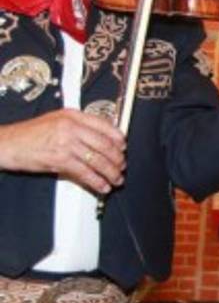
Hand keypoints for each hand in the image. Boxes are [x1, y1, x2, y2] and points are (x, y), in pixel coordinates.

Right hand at [0, 111, 125, 194]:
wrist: (8, 143)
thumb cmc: (30, 134)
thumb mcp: (56, 120)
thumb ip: (78, 125)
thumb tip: (100, 138)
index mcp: (73, 116)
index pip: (105, 125)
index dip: (118, 139)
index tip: (123, 147)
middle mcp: (72, 127)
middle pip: (105, 145)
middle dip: (118, 159)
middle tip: (122, 166)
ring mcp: (67, 143)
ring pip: (98, 160)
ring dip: (111, 172)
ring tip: (116, 179)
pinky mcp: (60, 160)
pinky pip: (85, 173)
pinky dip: (97, 181)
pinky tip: (103, 186)